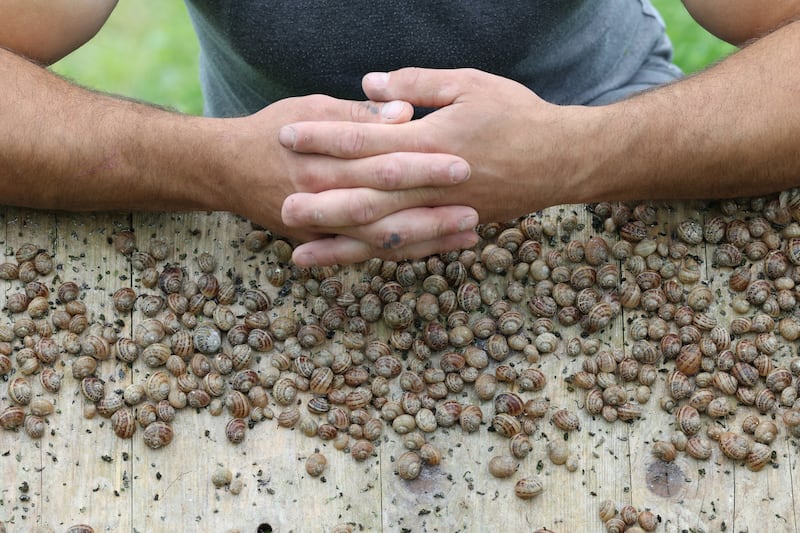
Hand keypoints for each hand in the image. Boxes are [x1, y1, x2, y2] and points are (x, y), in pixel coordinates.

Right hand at [213, 94, 477, 258]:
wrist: (224, 170)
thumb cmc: (272, 131)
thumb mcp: (310, 108)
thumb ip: (358, 114)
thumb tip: (405, 114)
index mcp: (323, 160)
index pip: (381, 164)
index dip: (422, 165)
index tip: (461, 162)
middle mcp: (322, 198)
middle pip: (385, 208)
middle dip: (431, 210)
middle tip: (474, 206)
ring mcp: (320, 227)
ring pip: (380, 241)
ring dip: (426, 239)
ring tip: (469, 233)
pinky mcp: (320, 243)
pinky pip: (367, 253)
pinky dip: (403, 252)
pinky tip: (437, 247)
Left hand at [281, 68, 584, 264]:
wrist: (565, 161)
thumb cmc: (519, 116)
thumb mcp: (471, 84)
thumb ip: (418, 85)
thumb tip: (369, 83)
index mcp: (433, 141)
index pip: (367, 139)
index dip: (325, 136)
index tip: (288, 136)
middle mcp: (433, 184)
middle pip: (368, 196)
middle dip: (322, 204)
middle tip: (279, 208)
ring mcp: (443, 213)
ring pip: (384, 234)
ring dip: (341, 245)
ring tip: (300, 253)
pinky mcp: (453, 229)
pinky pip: (410, 248)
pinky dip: (377, 258)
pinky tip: (351, 264)